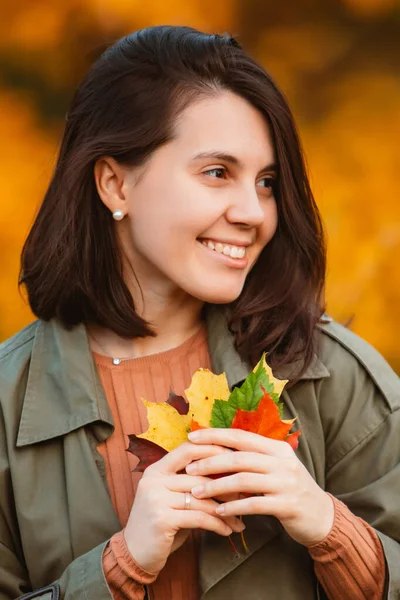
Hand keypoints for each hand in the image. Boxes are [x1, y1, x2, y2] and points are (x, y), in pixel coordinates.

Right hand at [124, 442, 245, 573]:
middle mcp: (154, 480)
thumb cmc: (160, 524)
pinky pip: (198, 518)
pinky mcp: (162, 519)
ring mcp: (156, 498)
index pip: (187, 449)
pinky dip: (217, 524)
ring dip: (225, 510)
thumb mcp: (171, 497)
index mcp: (156, 469)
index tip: (235, 457)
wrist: (133, 554)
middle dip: (226, 486)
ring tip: (240, 520)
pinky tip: (227, 530)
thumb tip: (227, 475)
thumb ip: (190, 484)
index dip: (212, 450)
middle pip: (199, 476)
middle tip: (245, 495)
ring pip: (201, 498)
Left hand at [185, 429, 334, 546]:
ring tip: (196, 492)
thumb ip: (252, 457)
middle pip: (239, 457)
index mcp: (277, 448)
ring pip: (244, 480)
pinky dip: (234, 507)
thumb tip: (217, 447)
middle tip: (189, 468)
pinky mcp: (288, 505)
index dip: (214, 435)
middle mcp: (282, 461)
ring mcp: (286, 483)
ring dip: (216, 486)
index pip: (240, 436)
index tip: (191, 438)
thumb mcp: (275, 466)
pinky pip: (254, 504)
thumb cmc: (289, 489)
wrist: (322, 516)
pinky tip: (218, 511)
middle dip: (210, 461)